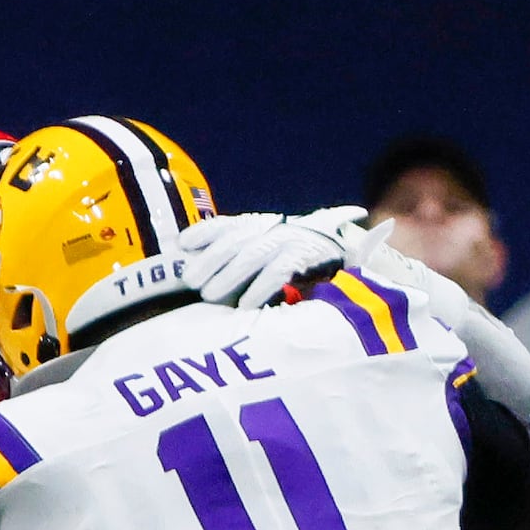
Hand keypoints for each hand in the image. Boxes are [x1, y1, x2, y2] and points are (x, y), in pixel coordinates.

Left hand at [182, 205, 364, 309]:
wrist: (346, 258)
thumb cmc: (293, 262)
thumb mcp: (263, 255)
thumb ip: (234, 259)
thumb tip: (196, 272)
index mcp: (259, 226)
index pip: (227, 225)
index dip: (204, 232)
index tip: (182, 244)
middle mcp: (273, 229)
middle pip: (235, 241)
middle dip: (209, 260)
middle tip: (189, 281)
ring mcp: (290, 240)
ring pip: (253, 255)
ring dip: (228, 275)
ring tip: (207, 294)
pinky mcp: (306, 256)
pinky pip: (278, 271)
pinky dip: (260, 288)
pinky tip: (245, 304)